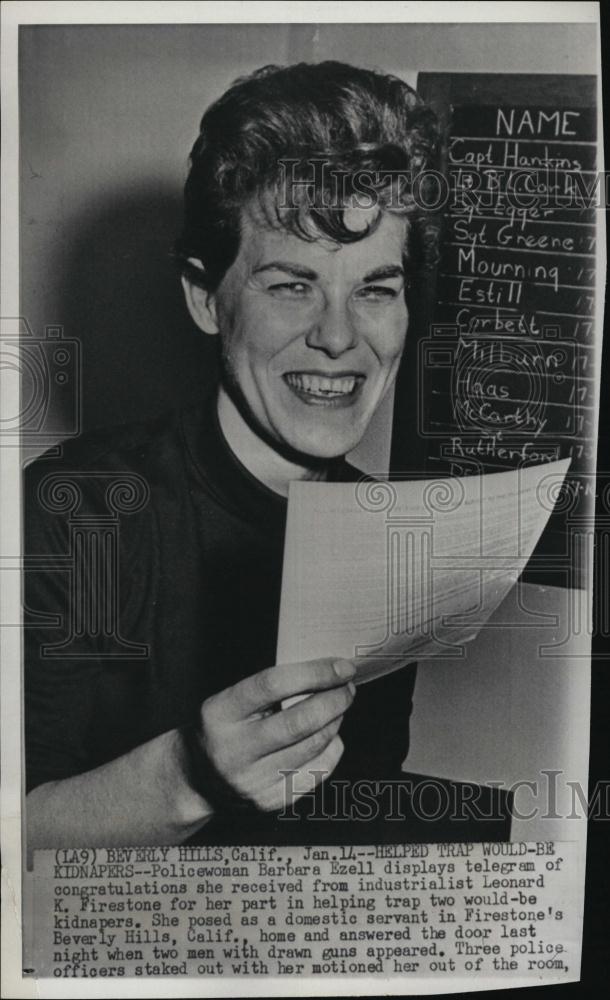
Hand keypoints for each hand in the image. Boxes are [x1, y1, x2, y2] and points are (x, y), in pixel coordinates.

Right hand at [195, 658, 355, 811]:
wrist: (197, 779)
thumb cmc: (222, 728)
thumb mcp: (229, 700)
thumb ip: (270, 688)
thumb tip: (326, 672)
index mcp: (220, 713)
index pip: (273, 684)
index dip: (315, 673)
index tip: (342, 666)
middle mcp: (234, 750)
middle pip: (300, 721)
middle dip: (334, 700)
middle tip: (348, 687)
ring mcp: (252, 780)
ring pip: (313, 746)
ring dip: (335, 721)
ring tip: (339, 706)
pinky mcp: (269, 801)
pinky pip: (316, 773)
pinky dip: (331, 749)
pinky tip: (330, 736)